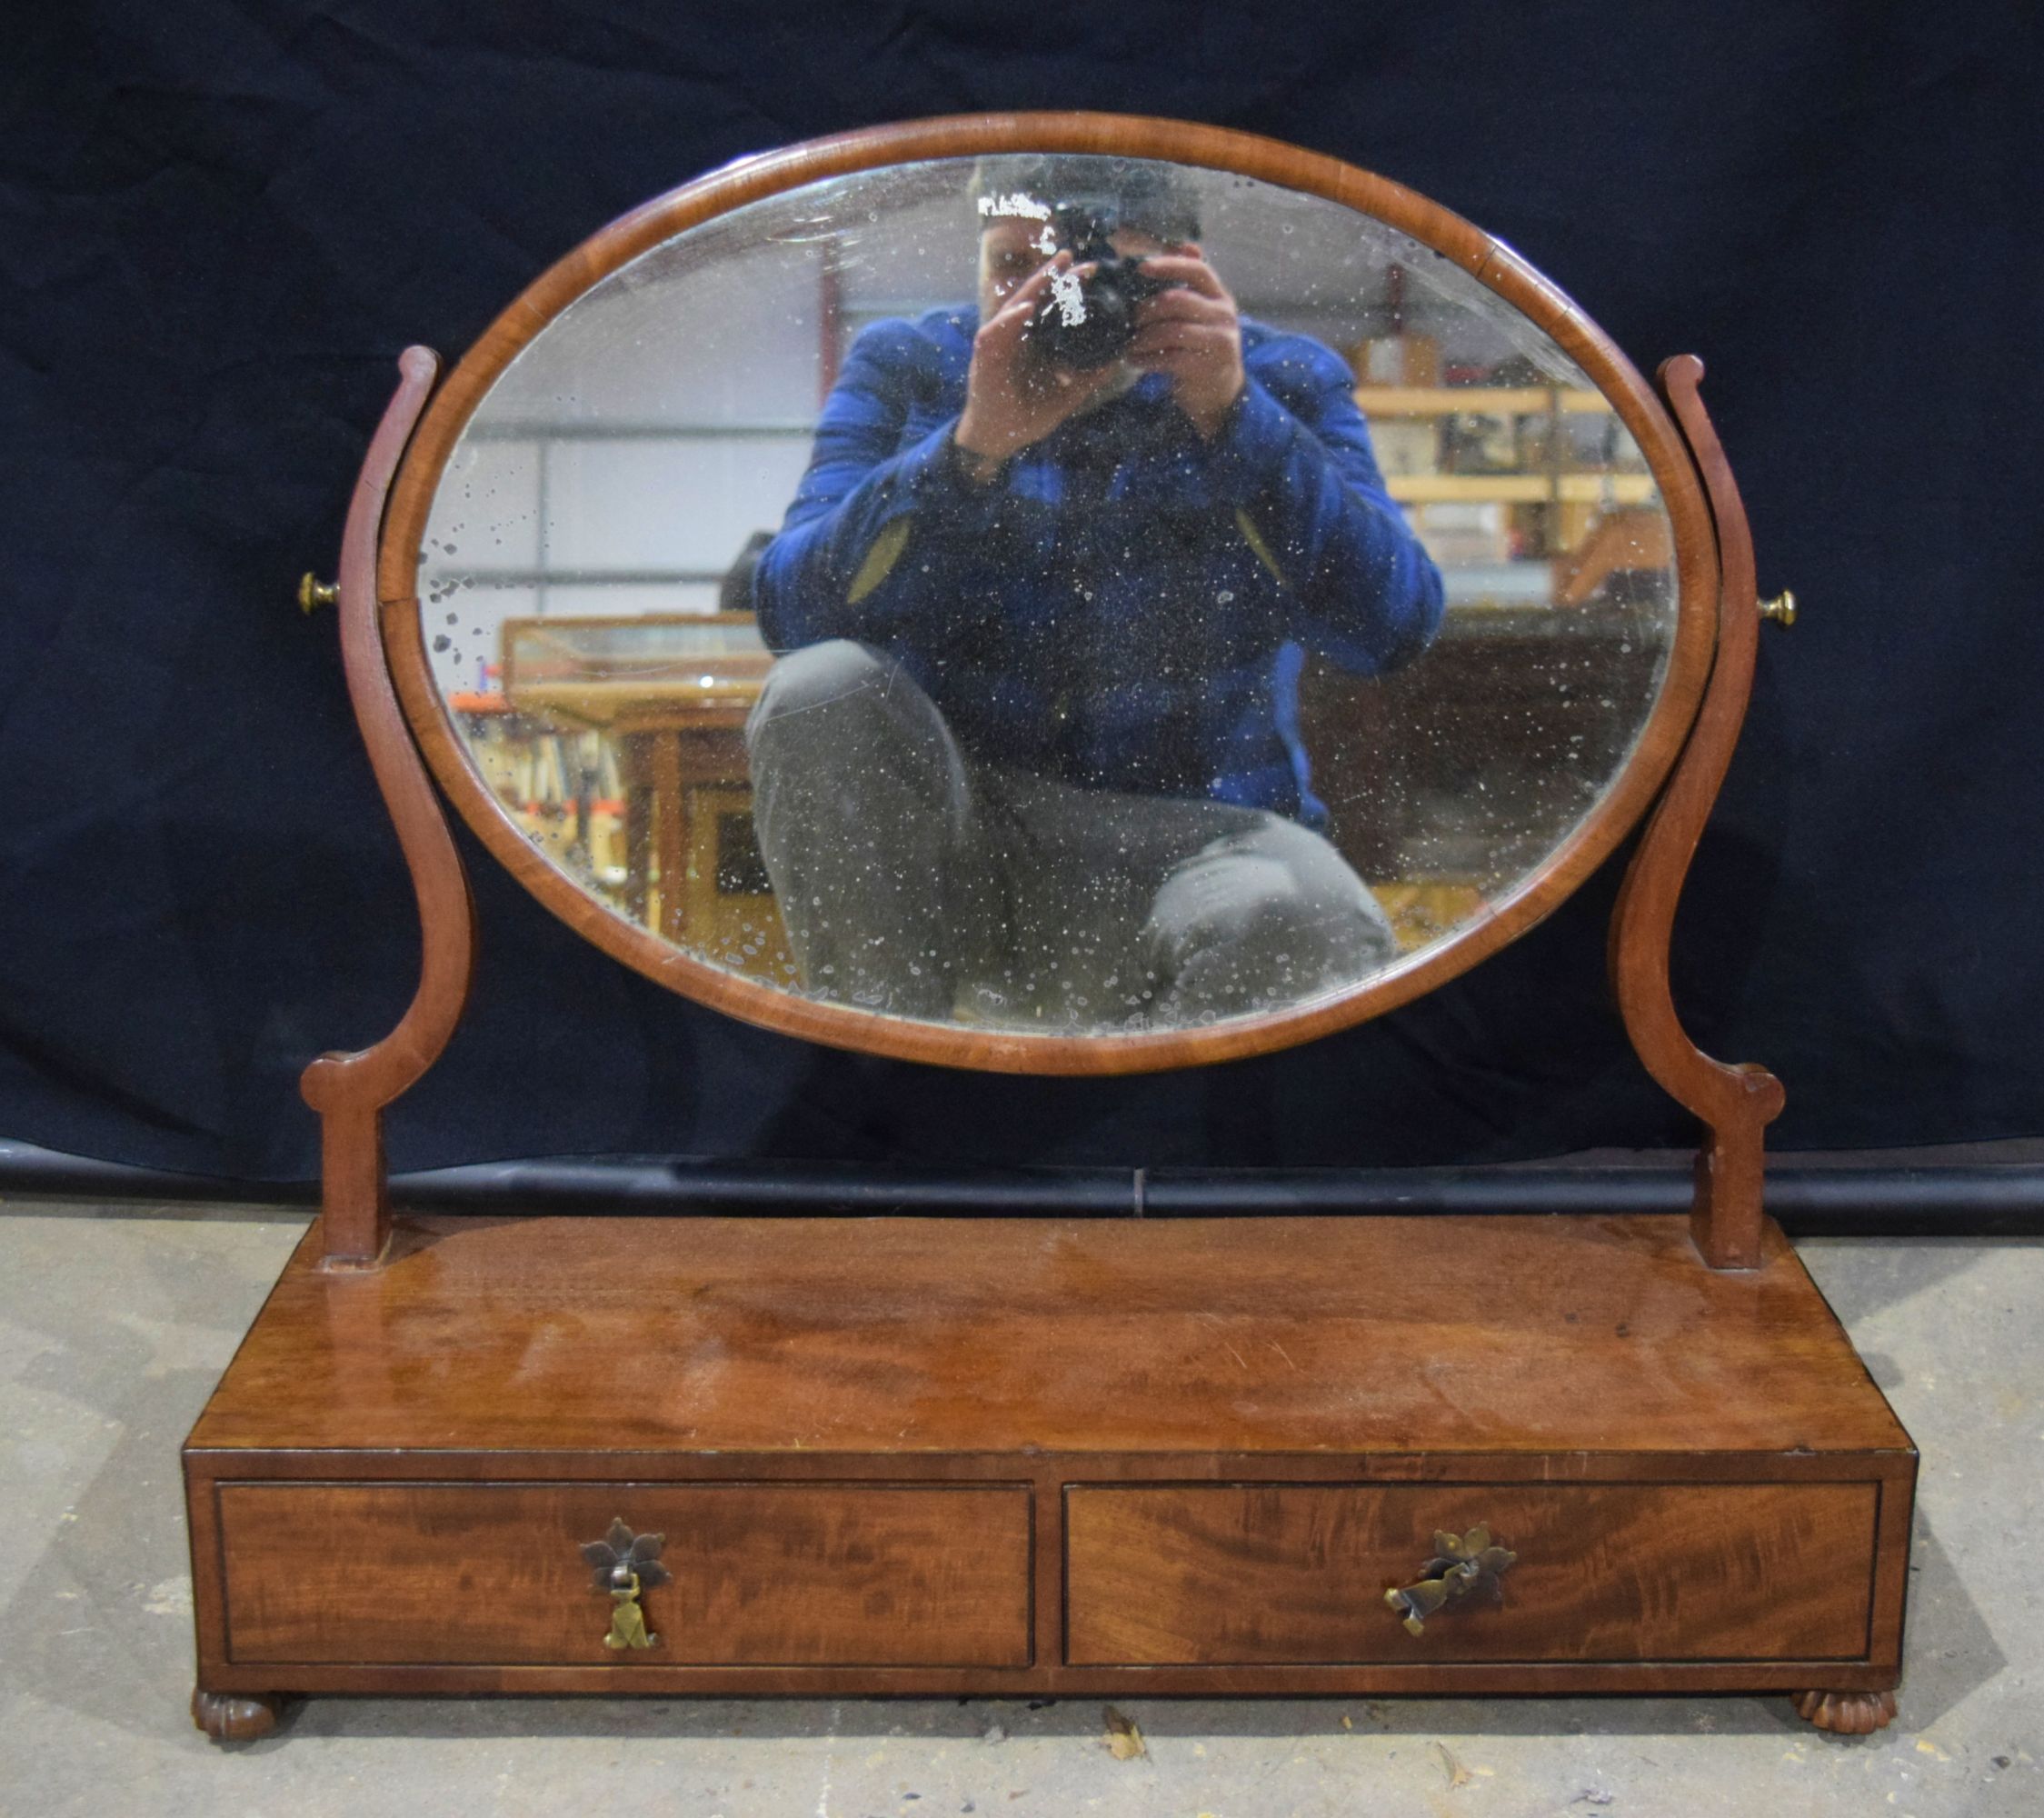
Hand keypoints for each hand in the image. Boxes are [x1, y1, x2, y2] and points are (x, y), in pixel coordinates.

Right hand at [955, 253, 1124, 476]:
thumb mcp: (1066, 396)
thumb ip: (1089, 377)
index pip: (1052, 306)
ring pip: (1016, 306)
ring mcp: (998, 343)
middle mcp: (1015, 335)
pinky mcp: (984, 357)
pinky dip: (1010, 319)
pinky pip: (996, 332)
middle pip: (1035, 298)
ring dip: (1033, 287)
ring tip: (1053, 271)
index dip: (1069, 287)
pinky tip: (1027, 308)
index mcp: (1033, 340)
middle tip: (1074, 255)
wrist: (996, 440)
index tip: (1092, 271)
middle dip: (1054, 276)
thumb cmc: (1025, 416)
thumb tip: (1117, 360)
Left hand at [1127, 245, 1244, 441]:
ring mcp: (1218, 342)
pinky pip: (1168, 358)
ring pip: (1170, 331)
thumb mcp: (1205, 314)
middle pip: (1177, 301)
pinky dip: (1145, 359)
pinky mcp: (1205, 367)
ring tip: (1129, 344)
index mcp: (1220, 297)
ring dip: (1142, 337)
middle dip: (1146, 309)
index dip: (1169, 264)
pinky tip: (1135, 360)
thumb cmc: (1204, 349)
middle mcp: (1223, 316)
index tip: (1142, 266)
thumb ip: (1193, 286)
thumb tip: (1186, 246)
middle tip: (1129, 319)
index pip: (1198, 270)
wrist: (1221, 393)